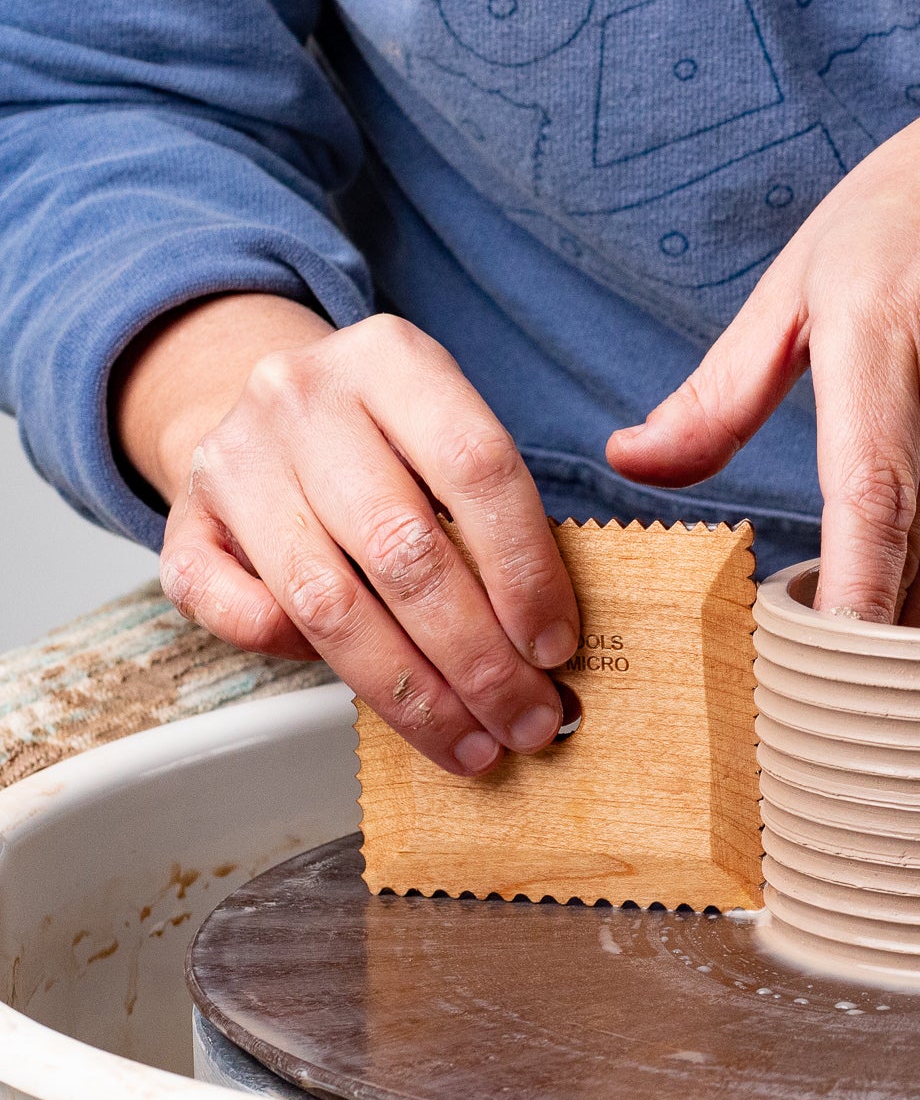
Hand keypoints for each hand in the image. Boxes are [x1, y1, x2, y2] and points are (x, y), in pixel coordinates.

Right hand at [114, 297, 578, 773]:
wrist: (260, 411)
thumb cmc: (383, 442)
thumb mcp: (446, 434)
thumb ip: (493, 513)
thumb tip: (548, 645)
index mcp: (391, 359)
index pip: (477, 467)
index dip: (526, 570)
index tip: (557, 647)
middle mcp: (301, 397)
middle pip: (403, 550)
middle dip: (478, 658)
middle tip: (526, 719)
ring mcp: (232, 458)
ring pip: (328, 602)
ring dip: (413, 693)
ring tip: (472, 741)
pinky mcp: (184, 523)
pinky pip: (244, 618)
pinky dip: (304, 662)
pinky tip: (368, 694)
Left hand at [607, 50, 919, 628]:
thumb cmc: (914, 216)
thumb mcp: (802, 280)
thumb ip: (720, 392)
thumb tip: (630, 462)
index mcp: (881, 333)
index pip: (869, 496)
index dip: (853, 594)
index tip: (823, 663)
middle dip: (879, 623)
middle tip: (831, 682)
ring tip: (885, 664)